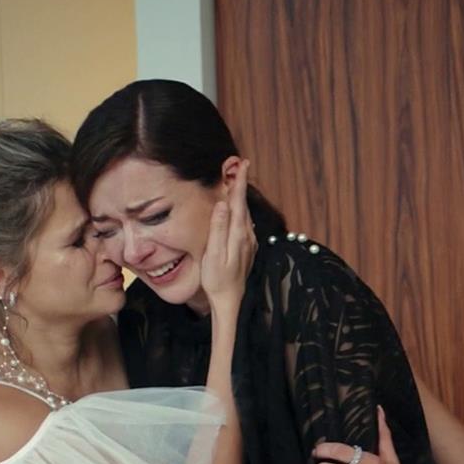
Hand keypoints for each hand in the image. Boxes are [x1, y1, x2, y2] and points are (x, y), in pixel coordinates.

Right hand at [200, 159, 256, 312]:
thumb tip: (223, 205)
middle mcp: (247, 236)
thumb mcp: (213, 254)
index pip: (239, 202)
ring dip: (242, 197)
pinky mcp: (248, 248)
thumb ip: (218, 228)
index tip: (243, 164)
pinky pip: (245, 223)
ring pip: (246, 213)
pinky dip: (241, 210)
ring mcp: (249, 242)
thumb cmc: (217, 279)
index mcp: (238, 234)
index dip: (240, 182)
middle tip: (241, 166)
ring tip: (238, 182)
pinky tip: (238, 209)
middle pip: (244, 204)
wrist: (230, 299)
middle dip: (241, 184)